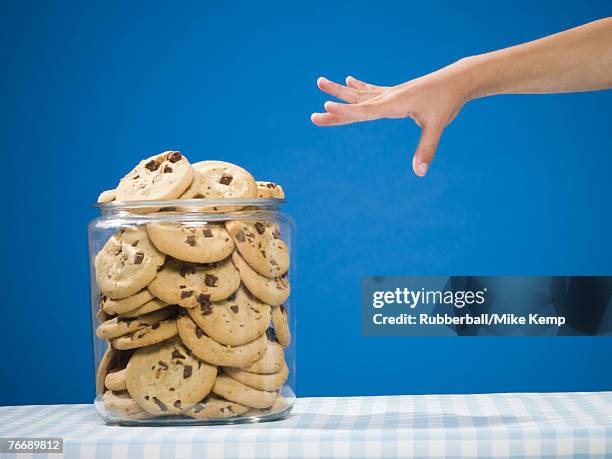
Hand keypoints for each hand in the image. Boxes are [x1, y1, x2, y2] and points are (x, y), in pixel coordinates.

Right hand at [311, 61, 474, 176]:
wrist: (457, 80)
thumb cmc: (446, 102)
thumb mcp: (437, 126)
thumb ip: (426, 149)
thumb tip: (419, 172)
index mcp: (395, 103)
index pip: (365, 110)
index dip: (345, 111)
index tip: (325, 107)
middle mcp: (388, 96)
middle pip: (356, 102)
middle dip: (334, 106)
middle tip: (313, 113)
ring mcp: (390, 93)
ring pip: (359, 93)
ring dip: (339, 90)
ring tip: (320, 82)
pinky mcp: (395, 93)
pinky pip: (371, 90)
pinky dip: (358, 86)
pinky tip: (349, 79)